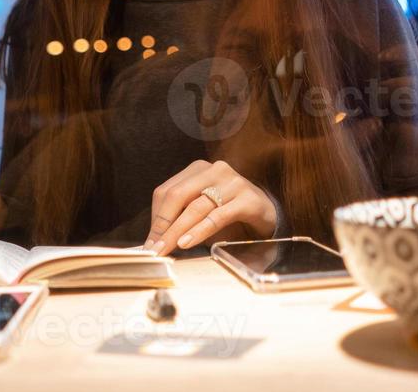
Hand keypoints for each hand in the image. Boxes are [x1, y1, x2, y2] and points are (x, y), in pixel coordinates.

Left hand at [143, 160, 277, 255]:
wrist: (267, 215)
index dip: (155, 218)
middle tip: (155, 248)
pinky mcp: (248, 198)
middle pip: (178, 195)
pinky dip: (199, 231)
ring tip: (167, 248)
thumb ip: (180, 220)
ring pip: (196, 206)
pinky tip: (187, 242)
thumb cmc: (229, 214)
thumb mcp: (201, 214)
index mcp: (198, 169)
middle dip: (163, 225)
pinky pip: (217, 216)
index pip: (166, 191)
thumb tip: (154, 240)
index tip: (149, 242)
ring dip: (178, 230)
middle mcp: (215, 170)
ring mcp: (233, 182)